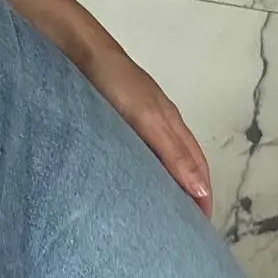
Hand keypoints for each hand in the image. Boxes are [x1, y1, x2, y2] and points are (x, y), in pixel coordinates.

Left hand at [81, 43, 213, 216]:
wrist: (75, 49)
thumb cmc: (115, 80)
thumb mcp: (147, 118)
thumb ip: (172, 152)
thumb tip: (201, 189)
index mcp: (171, 123)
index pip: (197, 165)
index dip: (202, 194)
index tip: (201, 227)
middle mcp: (156, 124)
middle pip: (180, 163)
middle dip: (186, 193)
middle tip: (179, 227)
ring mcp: (132, 122)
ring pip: (155, 159)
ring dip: (159, 184)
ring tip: (154, 213)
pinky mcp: (109, 121)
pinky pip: (130, 152)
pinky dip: (135, 171)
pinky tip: (123, 183)